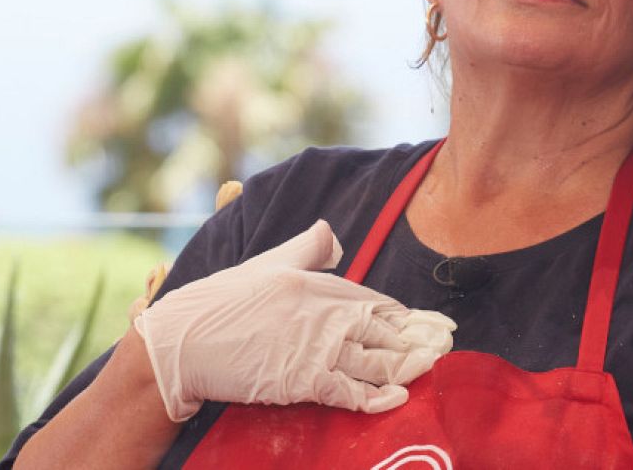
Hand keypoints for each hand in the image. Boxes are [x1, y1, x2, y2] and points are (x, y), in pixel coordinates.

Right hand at [133, 220, 455, 420]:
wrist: (184, 339)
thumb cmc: (225, 298)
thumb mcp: (270, 261)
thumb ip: (307, 248)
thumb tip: (331, 234)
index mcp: (321, 286)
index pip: (379, 303)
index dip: (412, 318)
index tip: (439, 325)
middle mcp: (325, 315)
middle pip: (386, 331)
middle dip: (421, 341)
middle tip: (449, 347)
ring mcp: (315, 348)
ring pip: (375, 361)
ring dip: (409, 366)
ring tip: (435, 366)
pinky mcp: (301, 380)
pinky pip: (347, 391)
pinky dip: (375, 396)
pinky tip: (398, 398)